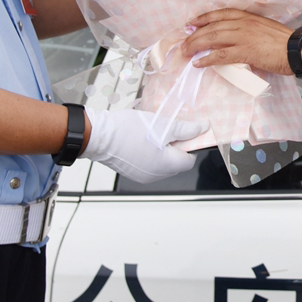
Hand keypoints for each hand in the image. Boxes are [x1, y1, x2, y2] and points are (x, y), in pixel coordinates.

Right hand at [83, 108, 198, 181]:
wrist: (99, 136)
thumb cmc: (129, 130)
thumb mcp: (163, 125)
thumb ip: (185, 129)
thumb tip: (202, 128)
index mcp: (167, 166)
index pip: (190, 160)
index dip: (190, 145)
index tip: (184, 132)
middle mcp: (156, 175)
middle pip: (176, 162)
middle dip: (174, 146)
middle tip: (166, 129)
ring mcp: (142, 176)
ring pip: (161, 163)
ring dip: (161, 150)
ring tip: (152, 134)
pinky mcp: (132, 172)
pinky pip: (147, 164)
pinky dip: (148, 154)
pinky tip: (140, 140)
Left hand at [186, 8, 294, 75]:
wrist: (298, 49)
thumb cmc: (285, 42)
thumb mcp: (264, 29)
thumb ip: (249, 31)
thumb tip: (235, 40)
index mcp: (248, 17)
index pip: (220, 14)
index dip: (203, 18)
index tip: (192, 23)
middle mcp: (243, 24)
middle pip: (212, 27)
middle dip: (194, 35)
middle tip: (184, 43)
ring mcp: (243, 37)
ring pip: (212, 39)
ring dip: (196, 46)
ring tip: (186, 53)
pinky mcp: (245, 51)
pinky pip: (220, 55)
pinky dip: (207, 59)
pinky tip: (199, 63)